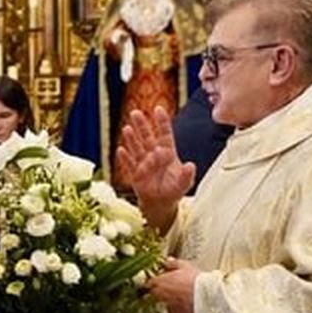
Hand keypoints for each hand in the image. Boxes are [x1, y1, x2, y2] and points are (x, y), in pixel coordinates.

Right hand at [116, 106, 195, 231]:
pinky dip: (125, 158)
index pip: (164, 135)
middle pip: (147, 137)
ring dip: (132, 139)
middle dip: (141, 125)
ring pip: (136, 148)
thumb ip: (187, 175)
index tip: (158, 109)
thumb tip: (191, 165)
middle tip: (135, 113)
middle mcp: (154, 155)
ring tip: (127, 128)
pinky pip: (129, 165)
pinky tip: (120, 150)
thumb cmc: (173, 190)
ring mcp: (143, 163)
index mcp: (167, 153)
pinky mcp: (134, 174)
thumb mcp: (184, 184)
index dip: (162, 122)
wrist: (160, 203)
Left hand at [148, 258, 199, 312]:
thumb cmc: (197, 281)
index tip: (146, 287)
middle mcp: (157, 296)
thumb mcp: (185, 266)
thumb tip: (166, 261)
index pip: (145, 284)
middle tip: (144, 300)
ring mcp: (163, 309)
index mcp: (158, 281)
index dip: (145, 285)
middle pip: (144, 299)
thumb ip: (172, 264)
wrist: (208, 296)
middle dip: (144, 299)